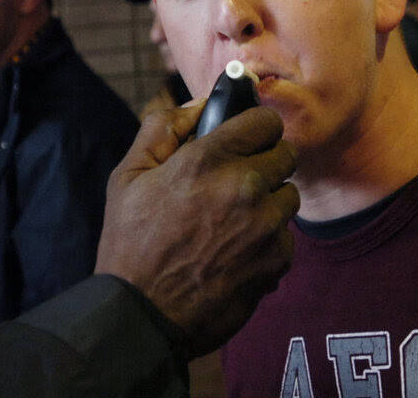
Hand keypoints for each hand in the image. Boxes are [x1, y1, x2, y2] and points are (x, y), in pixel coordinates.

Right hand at [95, 102, 298, 356]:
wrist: (142, 312)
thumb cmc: (130, 240)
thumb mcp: (128, 174)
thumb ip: (162, 128)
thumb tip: (199, 104)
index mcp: (207, 159)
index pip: (265, 120)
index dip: (255, 126)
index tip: (247, 136)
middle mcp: (244, 186)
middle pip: (286, 154)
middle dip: (264, 160)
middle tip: (236, 178)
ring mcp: (265, 225)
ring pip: (288, 195)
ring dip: (268, 201)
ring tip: (234, 218)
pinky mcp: (277, 260)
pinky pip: (287, 235)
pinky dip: (268, 238)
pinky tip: (237, 249)